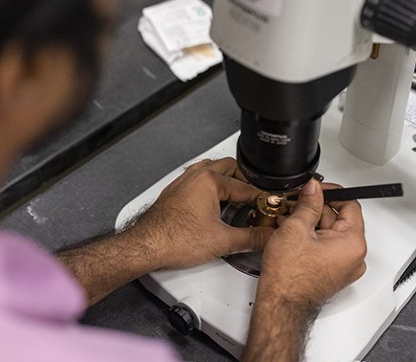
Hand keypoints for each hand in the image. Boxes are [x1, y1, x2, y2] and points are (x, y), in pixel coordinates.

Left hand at [126, 157, 273, 269]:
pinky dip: (211, 186)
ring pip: (211, 170)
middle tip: (255, 199)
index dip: (261, 199)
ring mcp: (183, 182)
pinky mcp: (175, 192)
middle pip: (229, 169)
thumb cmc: (174, 239)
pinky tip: (214, 203)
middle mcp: (194, 176)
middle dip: (245, 183)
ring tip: (237, 198)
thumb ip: (251, 238)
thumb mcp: (222, 241)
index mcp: (208, 181)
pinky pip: (198, 179)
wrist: (146, 246)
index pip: (245, 187)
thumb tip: (268, 236)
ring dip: (226, 180)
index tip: (269, 208)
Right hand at [242, 180, 366, 361]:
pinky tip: (291, 234)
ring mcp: (344, 267)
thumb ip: (308, 203)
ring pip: (330, 233)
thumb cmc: (290, 276)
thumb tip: (313, 188)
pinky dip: (311, 238)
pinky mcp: (333, 273)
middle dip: (315, 209)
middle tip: (295, 203)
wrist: (282, 303)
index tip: (316, 189)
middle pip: (339, 219)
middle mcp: (354, 257)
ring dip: (310, 223)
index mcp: (353, 243)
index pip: (350, 205)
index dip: (330, 193)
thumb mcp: (296, 228)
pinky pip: (326, 248)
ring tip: (288, 219)